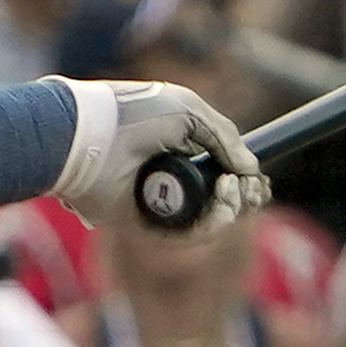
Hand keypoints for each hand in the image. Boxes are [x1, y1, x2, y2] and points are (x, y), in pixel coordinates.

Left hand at [54, 78, 266, 231]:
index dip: (245, 179)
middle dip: (245, 196)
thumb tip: (251, 169)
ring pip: (211, 220)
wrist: (88, 137)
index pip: (224, 172)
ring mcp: (162, 205)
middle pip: (224, 201)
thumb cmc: (133, 115)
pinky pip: (189, 235)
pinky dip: (211, 223)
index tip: (257, 178)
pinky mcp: (148, 226)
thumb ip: (224, 137)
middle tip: (247, 186)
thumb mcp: (188, 111)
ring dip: (231, 208)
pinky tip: (220, 202)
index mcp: (183, 150)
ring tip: (230, 189)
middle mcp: (174, 180)